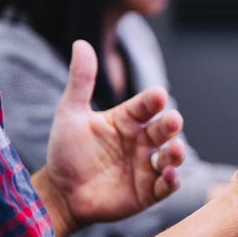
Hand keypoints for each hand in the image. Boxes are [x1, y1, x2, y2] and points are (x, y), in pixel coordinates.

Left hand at [33, 40, 185, 236]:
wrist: (60, 193)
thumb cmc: (66, 152)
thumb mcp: (70, 114)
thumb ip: (81, 81)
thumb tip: (81, 43)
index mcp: (127, 120)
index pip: (146, 106)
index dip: (153, 101)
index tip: (158, 95)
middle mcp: (141, 141)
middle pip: (163, 130)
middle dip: (171, 125)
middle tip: (173, 120)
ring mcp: (147, 166)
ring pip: (171, 157)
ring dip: (177, 153)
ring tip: (175, 150)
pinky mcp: (148, 191)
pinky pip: (166, 185)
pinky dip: (171, 181)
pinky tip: (169, 175)